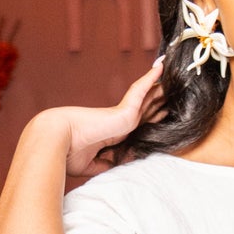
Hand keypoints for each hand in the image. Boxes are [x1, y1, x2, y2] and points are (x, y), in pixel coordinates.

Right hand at [57, 63, 165, 177]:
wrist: (58, 142)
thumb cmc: (68, 153)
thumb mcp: (94, 166)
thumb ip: (110, 165)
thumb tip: (125, 165)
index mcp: (113, 135)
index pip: (136, 126)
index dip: (150, 119)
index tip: (162, 114)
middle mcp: (119, 123)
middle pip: (145, 109)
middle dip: (159, 102)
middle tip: (175, 92)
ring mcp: (123, 115)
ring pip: (147, 98)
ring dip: (160, 88)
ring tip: (174, 76)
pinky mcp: (125, 111)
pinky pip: (142, 90)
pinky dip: (151, 80)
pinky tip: (162, 67)